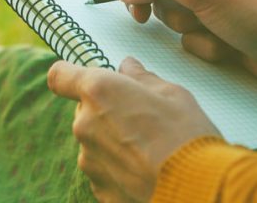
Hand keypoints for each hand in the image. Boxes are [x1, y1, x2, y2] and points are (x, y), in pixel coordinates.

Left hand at [48, 58, 219, 201]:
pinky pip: (103, 170)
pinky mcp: (99, 187)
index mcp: (99, 91)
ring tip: (147, 148)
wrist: (195, 188)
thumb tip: (129, 68)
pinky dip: (119, 168)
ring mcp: (89, 159)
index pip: (60, 76)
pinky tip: (144, 169)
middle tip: (138, 117)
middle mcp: (85, 124)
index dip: (70, 76)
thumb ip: (142, 78)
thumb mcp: (171, 94)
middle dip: (105, 111)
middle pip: (84, 111)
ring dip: (112, 142)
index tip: (84, 79)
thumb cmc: (186, 137)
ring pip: (94, 142)